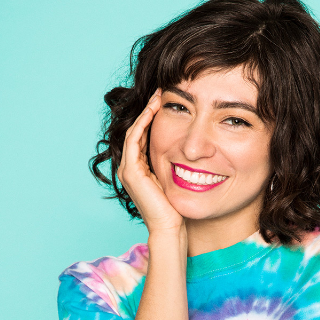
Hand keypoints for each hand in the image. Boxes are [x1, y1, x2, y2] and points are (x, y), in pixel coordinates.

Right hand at [117, 89, 183, 233]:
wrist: (169, 227)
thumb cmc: (176, 208)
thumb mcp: (175, 180)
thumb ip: (176, 165)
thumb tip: (191, 151)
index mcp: (139, 169)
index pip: (143, 136)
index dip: (152, 117)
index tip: (166, 101)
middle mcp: (129, 168)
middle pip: (136, 130)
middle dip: (148, 110)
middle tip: (161, 91)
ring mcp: (127, 169)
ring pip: (134, 131)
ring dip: (146, 112)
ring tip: (158, 96)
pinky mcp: (131, 171)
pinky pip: (135, 140)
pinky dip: (143, 123)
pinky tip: (154, 110)